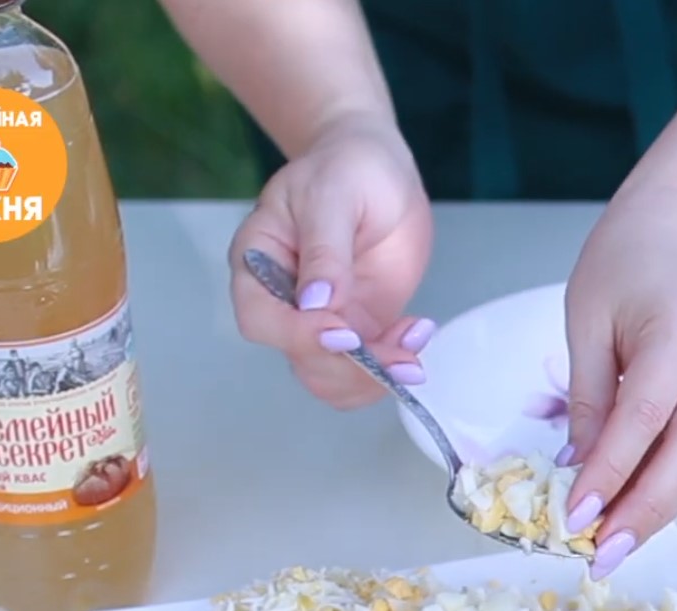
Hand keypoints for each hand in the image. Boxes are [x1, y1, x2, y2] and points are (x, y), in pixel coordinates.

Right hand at [227, 113, 436, 407]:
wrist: (377, 166)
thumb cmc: (345, 168)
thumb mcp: (331, 196)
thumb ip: (325, 249)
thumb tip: (316, 304)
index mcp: (258, 265)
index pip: (261, 320)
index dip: (300, 337)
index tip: (345, 335)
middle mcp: (284, 302)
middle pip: (301, 359)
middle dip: (352, 368)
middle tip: (404, 352)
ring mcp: (324, 319)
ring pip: (334, 376)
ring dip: (376, 376)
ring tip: (415, 343)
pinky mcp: (360, 324)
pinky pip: (367, 366)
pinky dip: (393, 365)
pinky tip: (418, 333)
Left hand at [559, 191, 676, 579]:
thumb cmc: (624, 262)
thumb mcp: (586, 321)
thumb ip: (587, 397)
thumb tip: (578, 469)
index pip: (645, 416)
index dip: (613, 471)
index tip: (578, 514)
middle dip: (647, 509)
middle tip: (605, 554)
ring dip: (661, 508)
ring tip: (618, 546)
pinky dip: (670, 484)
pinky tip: (638, 512)